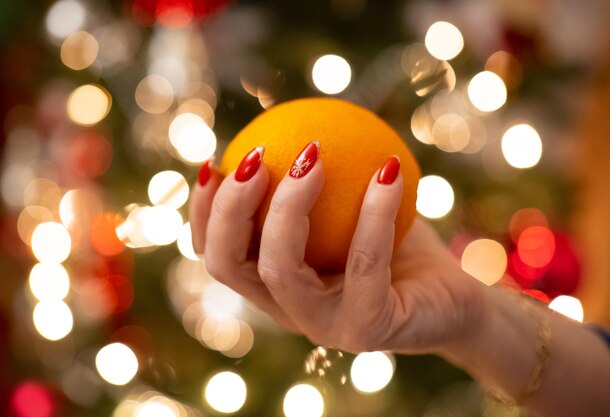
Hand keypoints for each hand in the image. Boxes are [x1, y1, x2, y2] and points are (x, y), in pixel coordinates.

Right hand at [189, 147, 485, 353]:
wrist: (456, 300)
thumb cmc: (401, 247)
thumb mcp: (355, 207)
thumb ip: (321, 182)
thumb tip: (299, 124)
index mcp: (276, 285)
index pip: (219, 254)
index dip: (203, 212)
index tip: (216, 160)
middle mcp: (290, 310)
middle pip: (228, 265)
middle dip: (229, 208)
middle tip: (256, 156)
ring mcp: (326, 326)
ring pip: (280, 269)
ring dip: (288, 206)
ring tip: (312, 155)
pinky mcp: (369, 328)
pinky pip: (363, 262)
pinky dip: (373, 211)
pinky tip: (389, 168)